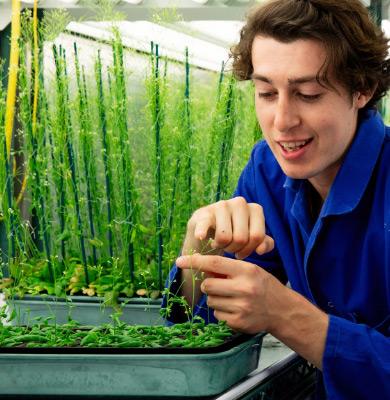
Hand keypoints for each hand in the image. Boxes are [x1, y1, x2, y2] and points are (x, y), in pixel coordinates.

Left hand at [176, 253, 328, 369]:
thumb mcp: (250, 270)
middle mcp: (244, 288)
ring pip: (210, 300)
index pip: (215, 264)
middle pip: (208, 284)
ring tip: (232, 298)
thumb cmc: (263, 286)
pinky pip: (217, 314)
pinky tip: (235, 309)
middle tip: (220, 285)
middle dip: (209, 284)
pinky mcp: (237, 322)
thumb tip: (201, 267)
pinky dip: (221, 311)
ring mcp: (240, 307)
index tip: (179, 260)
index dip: (195, 261)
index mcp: (246, 271)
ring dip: (216, 298)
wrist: (282, 311)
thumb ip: (228, 269)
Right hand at [183, 196, 273, 258]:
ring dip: (221, 246)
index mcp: (255, 209)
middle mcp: (240, 203)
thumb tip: (260, 250)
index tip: (242, 252)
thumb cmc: (234, 234)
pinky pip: (205, 225)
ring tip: (219, 243)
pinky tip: (200, 236)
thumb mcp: (253, 239)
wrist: (208, 229)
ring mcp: (221, 205)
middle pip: (241, 238)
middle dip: (234, 249)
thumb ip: (265, 244)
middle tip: (229, 248)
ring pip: (225, 237)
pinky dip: (202, 232)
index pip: (257, 236)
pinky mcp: (204, 212)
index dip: (249, 250)